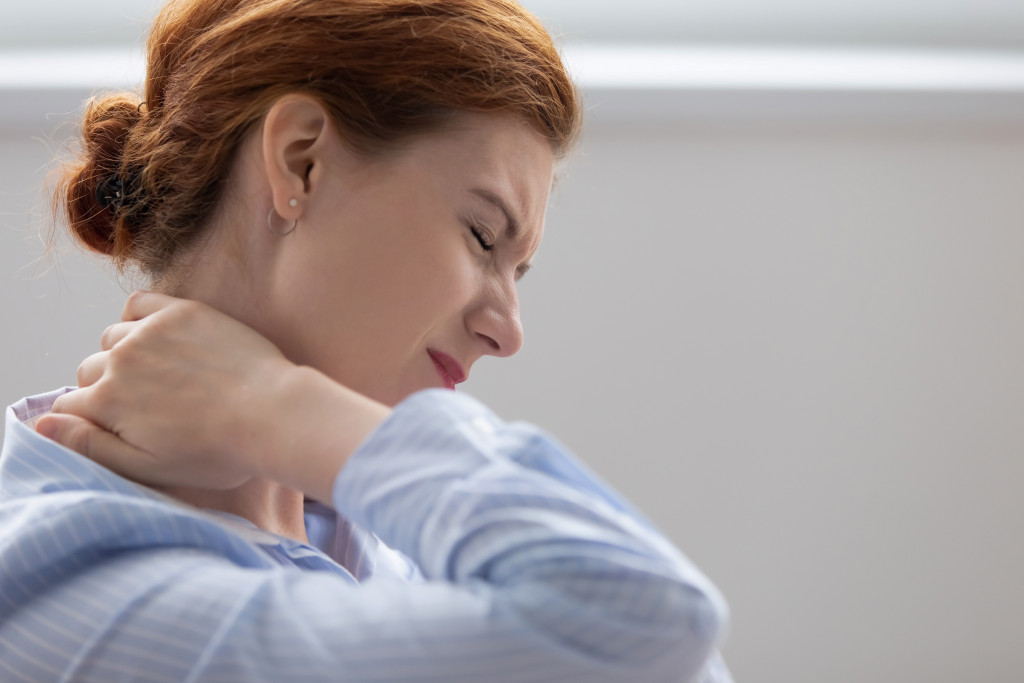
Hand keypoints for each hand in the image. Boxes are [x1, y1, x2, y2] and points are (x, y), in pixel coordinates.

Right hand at [36, 292, 295, 490]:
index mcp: (106, 400)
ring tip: (160, 377)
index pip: (72, 405)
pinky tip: (156, 337)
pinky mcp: (182, 311)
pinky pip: (139, 304)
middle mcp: (121, 359)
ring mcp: (152, 331)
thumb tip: (42, 424)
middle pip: (91, 370)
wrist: (274, 415)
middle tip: (149, 407)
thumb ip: (89, 446)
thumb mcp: (147, 467)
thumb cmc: (217, 452)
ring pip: (113, 338)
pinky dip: (137, 318)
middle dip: (109, 388)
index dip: (93, 420)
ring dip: (125, 354)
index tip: (123, 428)